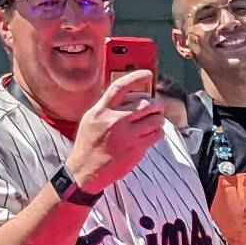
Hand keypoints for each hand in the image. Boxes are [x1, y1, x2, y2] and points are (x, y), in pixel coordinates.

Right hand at [67, 70, 165, 193]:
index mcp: (101, 111)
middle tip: (158, 105)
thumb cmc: (88, 144)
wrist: (86, 170)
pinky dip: (158, 132)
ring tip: (155, 120)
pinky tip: (153, 133)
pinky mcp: (136, 149)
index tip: (148, 74)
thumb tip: (127, 96)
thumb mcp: (91, 120)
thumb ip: (107, 107)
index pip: (120, 87)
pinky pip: (157, 135)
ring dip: (159, 118)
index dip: (136, 77)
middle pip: (146, 103)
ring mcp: (127, 135)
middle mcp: (114, 120)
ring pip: (156, 119)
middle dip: (157, 103)